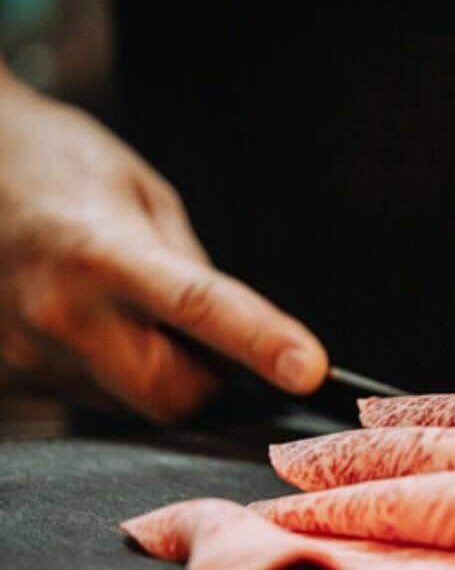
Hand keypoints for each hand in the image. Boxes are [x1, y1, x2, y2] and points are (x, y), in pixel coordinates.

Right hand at [0, 72, 327, 421]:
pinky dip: (118, 371)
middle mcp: (60, 313)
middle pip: (169, 394)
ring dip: (160, 374)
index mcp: (104, 254)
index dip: (260, 341)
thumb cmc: (58, 165)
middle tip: (213, 340)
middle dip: (210, 381)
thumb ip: (189, 266)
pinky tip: (102, 323)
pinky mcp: (14, 374)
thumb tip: (230, 328)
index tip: (310, 368)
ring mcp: (29, 352)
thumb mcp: (145, 196)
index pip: (200, 309)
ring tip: (137, 312)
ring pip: (131, 405)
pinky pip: (93, 395)